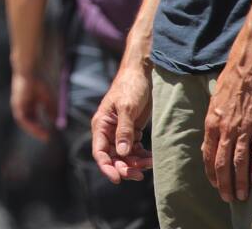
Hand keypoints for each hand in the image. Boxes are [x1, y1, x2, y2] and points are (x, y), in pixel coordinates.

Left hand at [11, 71, 56, 141]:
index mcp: (29, 102)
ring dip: (35, 130)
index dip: (41, 126)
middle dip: (37, 131)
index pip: (34, 118)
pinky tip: (40, 128)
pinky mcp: (17, 105)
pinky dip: (30, 125)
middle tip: (47, 138)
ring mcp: (19, 105)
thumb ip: (51, 110)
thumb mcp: (48, 98)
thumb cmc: (39, 81)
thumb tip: (56, 122)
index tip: (49, 134)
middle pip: (29, 121)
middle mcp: (23, 104)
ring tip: (45, 136)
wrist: (31, 71)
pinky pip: (22, 119)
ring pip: (25, 122)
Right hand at [91, 64, 153, 183]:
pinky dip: (142, 156)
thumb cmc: (131, 86)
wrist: (143, 73)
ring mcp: (120, 132)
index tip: (117, 178)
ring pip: (125, 156)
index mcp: (101, 124)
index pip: (100, 151)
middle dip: (125, 168)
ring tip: (150, 164)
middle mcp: (108, 131)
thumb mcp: (127, 107)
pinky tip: (151, 159)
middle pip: (113, 157)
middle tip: (139, 175)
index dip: (107, 167)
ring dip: (136, 164)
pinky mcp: (132, 131)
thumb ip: (124, 130)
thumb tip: (121, 153)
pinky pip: (135, 150)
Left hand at [202, 63, 251, 201]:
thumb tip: (208, 144)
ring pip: (239, 161)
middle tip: (228, 198)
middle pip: (222, 163)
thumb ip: (211, 125)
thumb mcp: (213, 105)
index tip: (215, 185)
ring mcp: (243, 129)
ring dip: (240, 181)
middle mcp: (225, 129)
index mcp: (211, 124)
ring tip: (241, 195)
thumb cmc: (229, 85)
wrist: (247, 70)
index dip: (212, 173)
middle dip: (224, 183)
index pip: (208, 155)